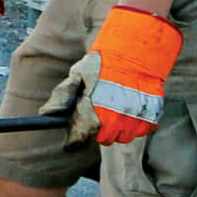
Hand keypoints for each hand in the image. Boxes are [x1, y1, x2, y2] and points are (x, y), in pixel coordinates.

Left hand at [39, 6, 182, 148]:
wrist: (135, 53)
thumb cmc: (102, 63)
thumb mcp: (77, 75)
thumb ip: (63, 96)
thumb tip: (46, 114)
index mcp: (91, 112)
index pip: (79, 139)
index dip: (73, 142)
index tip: (70, 143)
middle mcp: (113, 121)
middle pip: (102, 139)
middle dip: (96, 131)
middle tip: (95, 116)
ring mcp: (133, 121)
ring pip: (122, 137)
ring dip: (116, 129)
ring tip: (113, 110)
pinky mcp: (150, 118)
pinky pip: (140, 131)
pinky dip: (134, 125)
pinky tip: (129, 109)